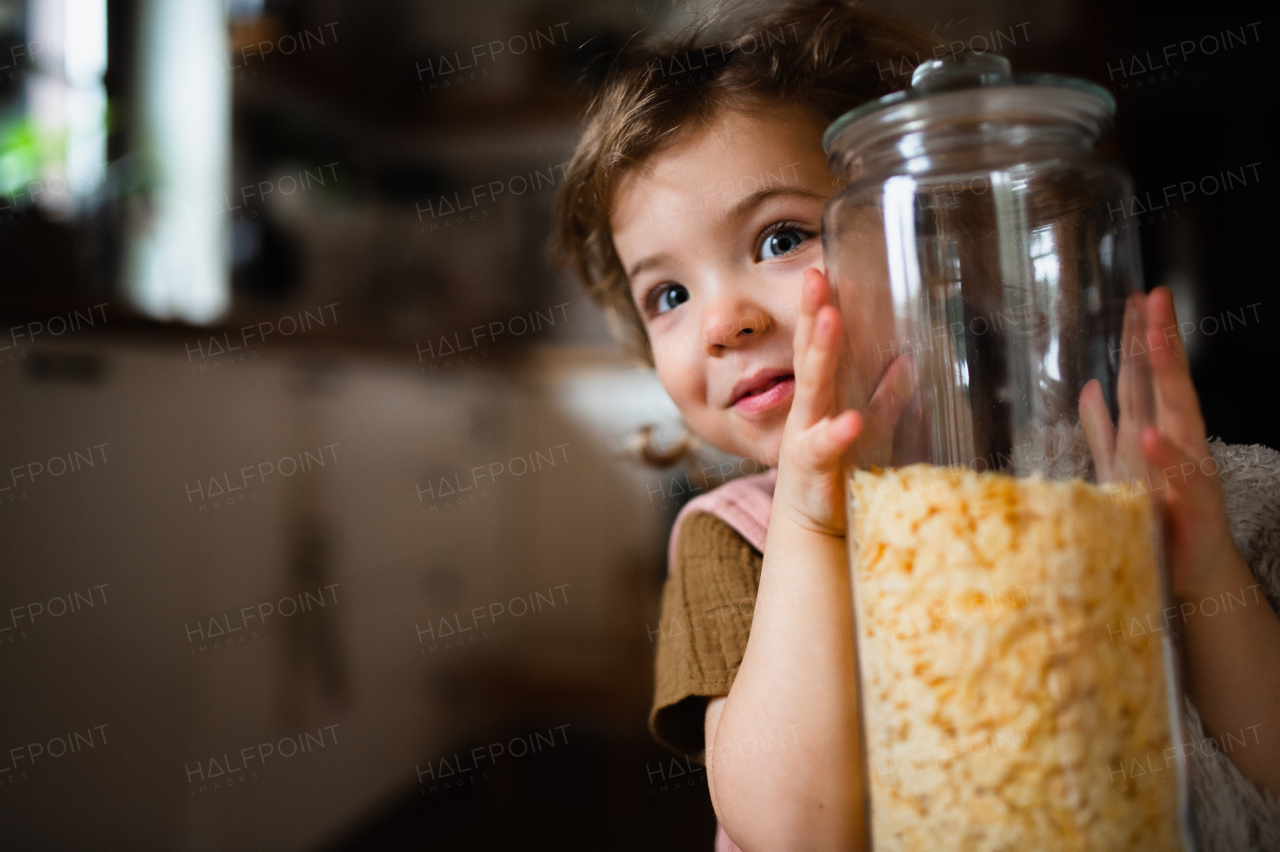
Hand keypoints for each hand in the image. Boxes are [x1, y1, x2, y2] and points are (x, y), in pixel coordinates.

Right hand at [772, 268, 912, 536]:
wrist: (811, 527)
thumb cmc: (838, 476)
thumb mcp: (868, 431)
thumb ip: (886, 399)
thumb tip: (909, 364)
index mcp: (820, 398)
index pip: (816, 344)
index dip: (817, 308)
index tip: (821, 271)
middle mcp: (807, 411)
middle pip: (808, 355)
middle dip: (810, 316)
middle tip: (814, 278)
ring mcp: (806, 436)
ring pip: (813, 389)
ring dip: (819, 354)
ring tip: (828, 320)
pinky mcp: (813, 467)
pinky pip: (825, 447)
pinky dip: (837, 433)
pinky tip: (850, 419)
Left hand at [1078, 286, 1241, 596]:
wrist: (1190, 569)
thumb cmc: (1159, 515)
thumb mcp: (1120, 466)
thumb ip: (1104, 427)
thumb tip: (1090, 386)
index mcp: (1155, 430)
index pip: (1146, 376)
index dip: (1141, 339)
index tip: (1139, 299)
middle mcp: (1175, 441)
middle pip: (1167, 382)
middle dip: (1160, 339)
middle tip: (1156, 297)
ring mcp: (1188, 469)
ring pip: (1180, 415)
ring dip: (1168, 378)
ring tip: (1156, 340)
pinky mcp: (1196, 504)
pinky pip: (1180, 477)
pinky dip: (1165, 455)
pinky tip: (1152, 433)